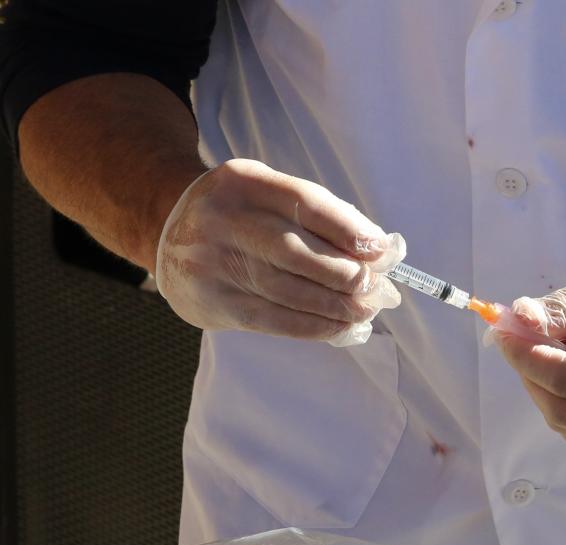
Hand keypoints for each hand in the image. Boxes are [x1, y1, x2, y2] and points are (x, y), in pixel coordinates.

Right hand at [155, 159, 403, 344]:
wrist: (168, 230)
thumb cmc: (243, 213)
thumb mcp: (271, 195)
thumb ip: (322, 217)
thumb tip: (380, 252)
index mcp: (245, 182)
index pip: (305, 203)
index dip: (349, 229)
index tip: (382, 251)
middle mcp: (223, 219)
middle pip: (296, 252)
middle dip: (345, 275)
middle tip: (377, 290)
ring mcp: (212, 263)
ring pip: (286, 291)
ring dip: (335, 306)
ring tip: (364, 311)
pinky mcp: (212, 301)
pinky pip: (271, 320)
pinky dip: (313, 326)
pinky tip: (339, 327)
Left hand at [493, 258, 565, 449]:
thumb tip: (517, 316)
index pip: (558, 375)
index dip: (521, 350)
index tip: (500, 322)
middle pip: (554, 402)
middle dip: (529, 364)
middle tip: (525, 326)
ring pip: (563, 416)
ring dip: (544, 378)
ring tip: (559, 337)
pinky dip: (563, 392)